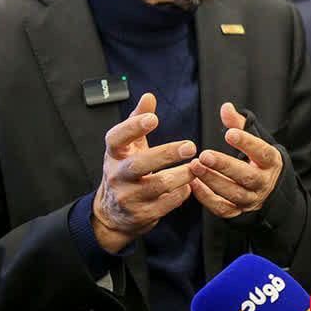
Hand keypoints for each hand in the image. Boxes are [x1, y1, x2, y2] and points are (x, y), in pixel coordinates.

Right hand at [91, 93, 195, 251]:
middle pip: (139, 164)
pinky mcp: (142, 214)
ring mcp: (128, 197)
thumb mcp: (128, 147)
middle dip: (166, 154)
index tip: (154, 118)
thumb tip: (149, 96)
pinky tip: (188, 186)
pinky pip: (167, 203)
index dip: (133, 127)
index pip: (117, 138)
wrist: (113, 214)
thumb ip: (138, 120)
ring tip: (196, 167)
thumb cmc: (126, 172)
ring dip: (182, 175)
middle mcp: (117, 175)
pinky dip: (181, 193)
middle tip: (191, 146)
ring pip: (158, 185)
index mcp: (114, 154)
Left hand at [188, 102, 282, 218]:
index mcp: (271, 162)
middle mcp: (263, 183)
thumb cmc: (259, 160)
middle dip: (224, 166)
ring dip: (212, 180)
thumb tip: (225, 107)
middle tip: (204, 154)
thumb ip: (240, 124)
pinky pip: (222, 209)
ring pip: (233, 193)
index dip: (247, 144)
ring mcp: (251, 200)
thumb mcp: (256, 141)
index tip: (229, 133)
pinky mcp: (239, 212)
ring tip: (194, 166)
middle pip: (246, 176)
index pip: (262, 153)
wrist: (270, 191)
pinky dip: (206, 198)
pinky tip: (193, 184)